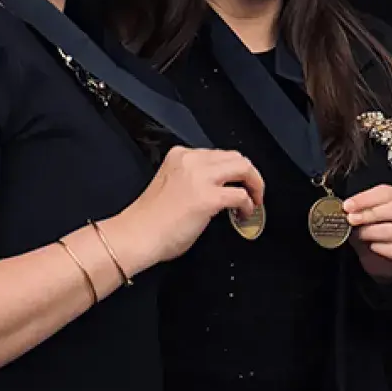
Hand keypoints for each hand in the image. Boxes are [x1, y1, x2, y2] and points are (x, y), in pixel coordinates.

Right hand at [103, 147, 264, 272]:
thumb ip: (194, 181)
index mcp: (179, 156)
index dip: (231, 170)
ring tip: (254, 201)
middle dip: (249, 174)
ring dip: (255, 184)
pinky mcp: (209, 198)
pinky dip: (248, 205)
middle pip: (235, 157)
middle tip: (253, 191)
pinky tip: (244, 214)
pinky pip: (241, 195)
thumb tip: (217, 190)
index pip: (217, 154)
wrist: (136, 236)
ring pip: (243, 168)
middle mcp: (191, 161)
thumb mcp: (171, 185)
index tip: (236, 183)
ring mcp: (201, 178)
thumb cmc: (149, 220)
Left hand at [344, 185, 391, 280]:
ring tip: (359, 235)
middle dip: (371, 213)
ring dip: (373, 231)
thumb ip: (356, 213)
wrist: (377, 261)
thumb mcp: (360, 221)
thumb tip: (344, 210)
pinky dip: (382, 248)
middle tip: (352, 219)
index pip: (386, 193)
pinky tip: (372, 247)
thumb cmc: (370, 236)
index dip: (366, 198)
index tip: (348, 206)